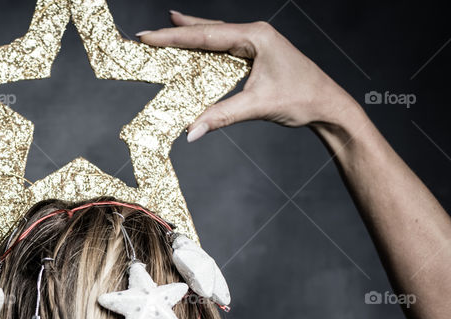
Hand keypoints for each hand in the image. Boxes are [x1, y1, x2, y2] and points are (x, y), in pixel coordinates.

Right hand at [137, 10, 359, 140]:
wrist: (328, 104)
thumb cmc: (302, 98)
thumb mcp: (258, 106)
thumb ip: (221, 116)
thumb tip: (191, 131)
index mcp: (256, 37)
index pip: (206, 35)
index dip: (174, 37)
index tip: (149, 37)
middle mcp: (255, 33)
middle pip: (207, 29)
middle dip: (176, 31)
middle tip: (148, 34)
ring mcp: (257, 41)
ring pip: (215, 34)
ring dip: (190, 34)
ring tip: (166, 28)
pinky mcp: (257, 52)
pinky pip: (224, 45)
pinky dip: (205, 44)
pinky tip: (196, 40)